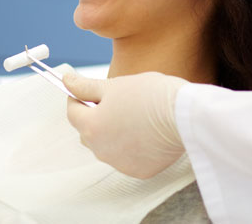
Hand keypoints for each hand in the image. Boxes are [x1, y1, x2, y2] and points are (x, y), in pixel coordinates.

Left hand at [64, 71, 184, 178]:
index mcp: (92, 126)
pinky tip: (144, 132)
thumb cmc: (151, 96)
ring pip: (106, 146)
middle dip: (94, 117)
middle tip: (113, 101)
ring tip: (131, 116)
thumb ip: (87, 87)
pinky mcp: (139, 171)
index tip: (86, 90)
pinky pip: (125, 157)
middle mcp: (101, 150)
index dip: (77, 98)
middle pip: (87, 131)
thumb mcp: (115, 85)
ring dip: (111, 133)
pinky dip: (129, 146)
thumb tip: (66, 81)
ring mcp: (120, 163)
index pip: (73, 112)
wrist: (185, 116)